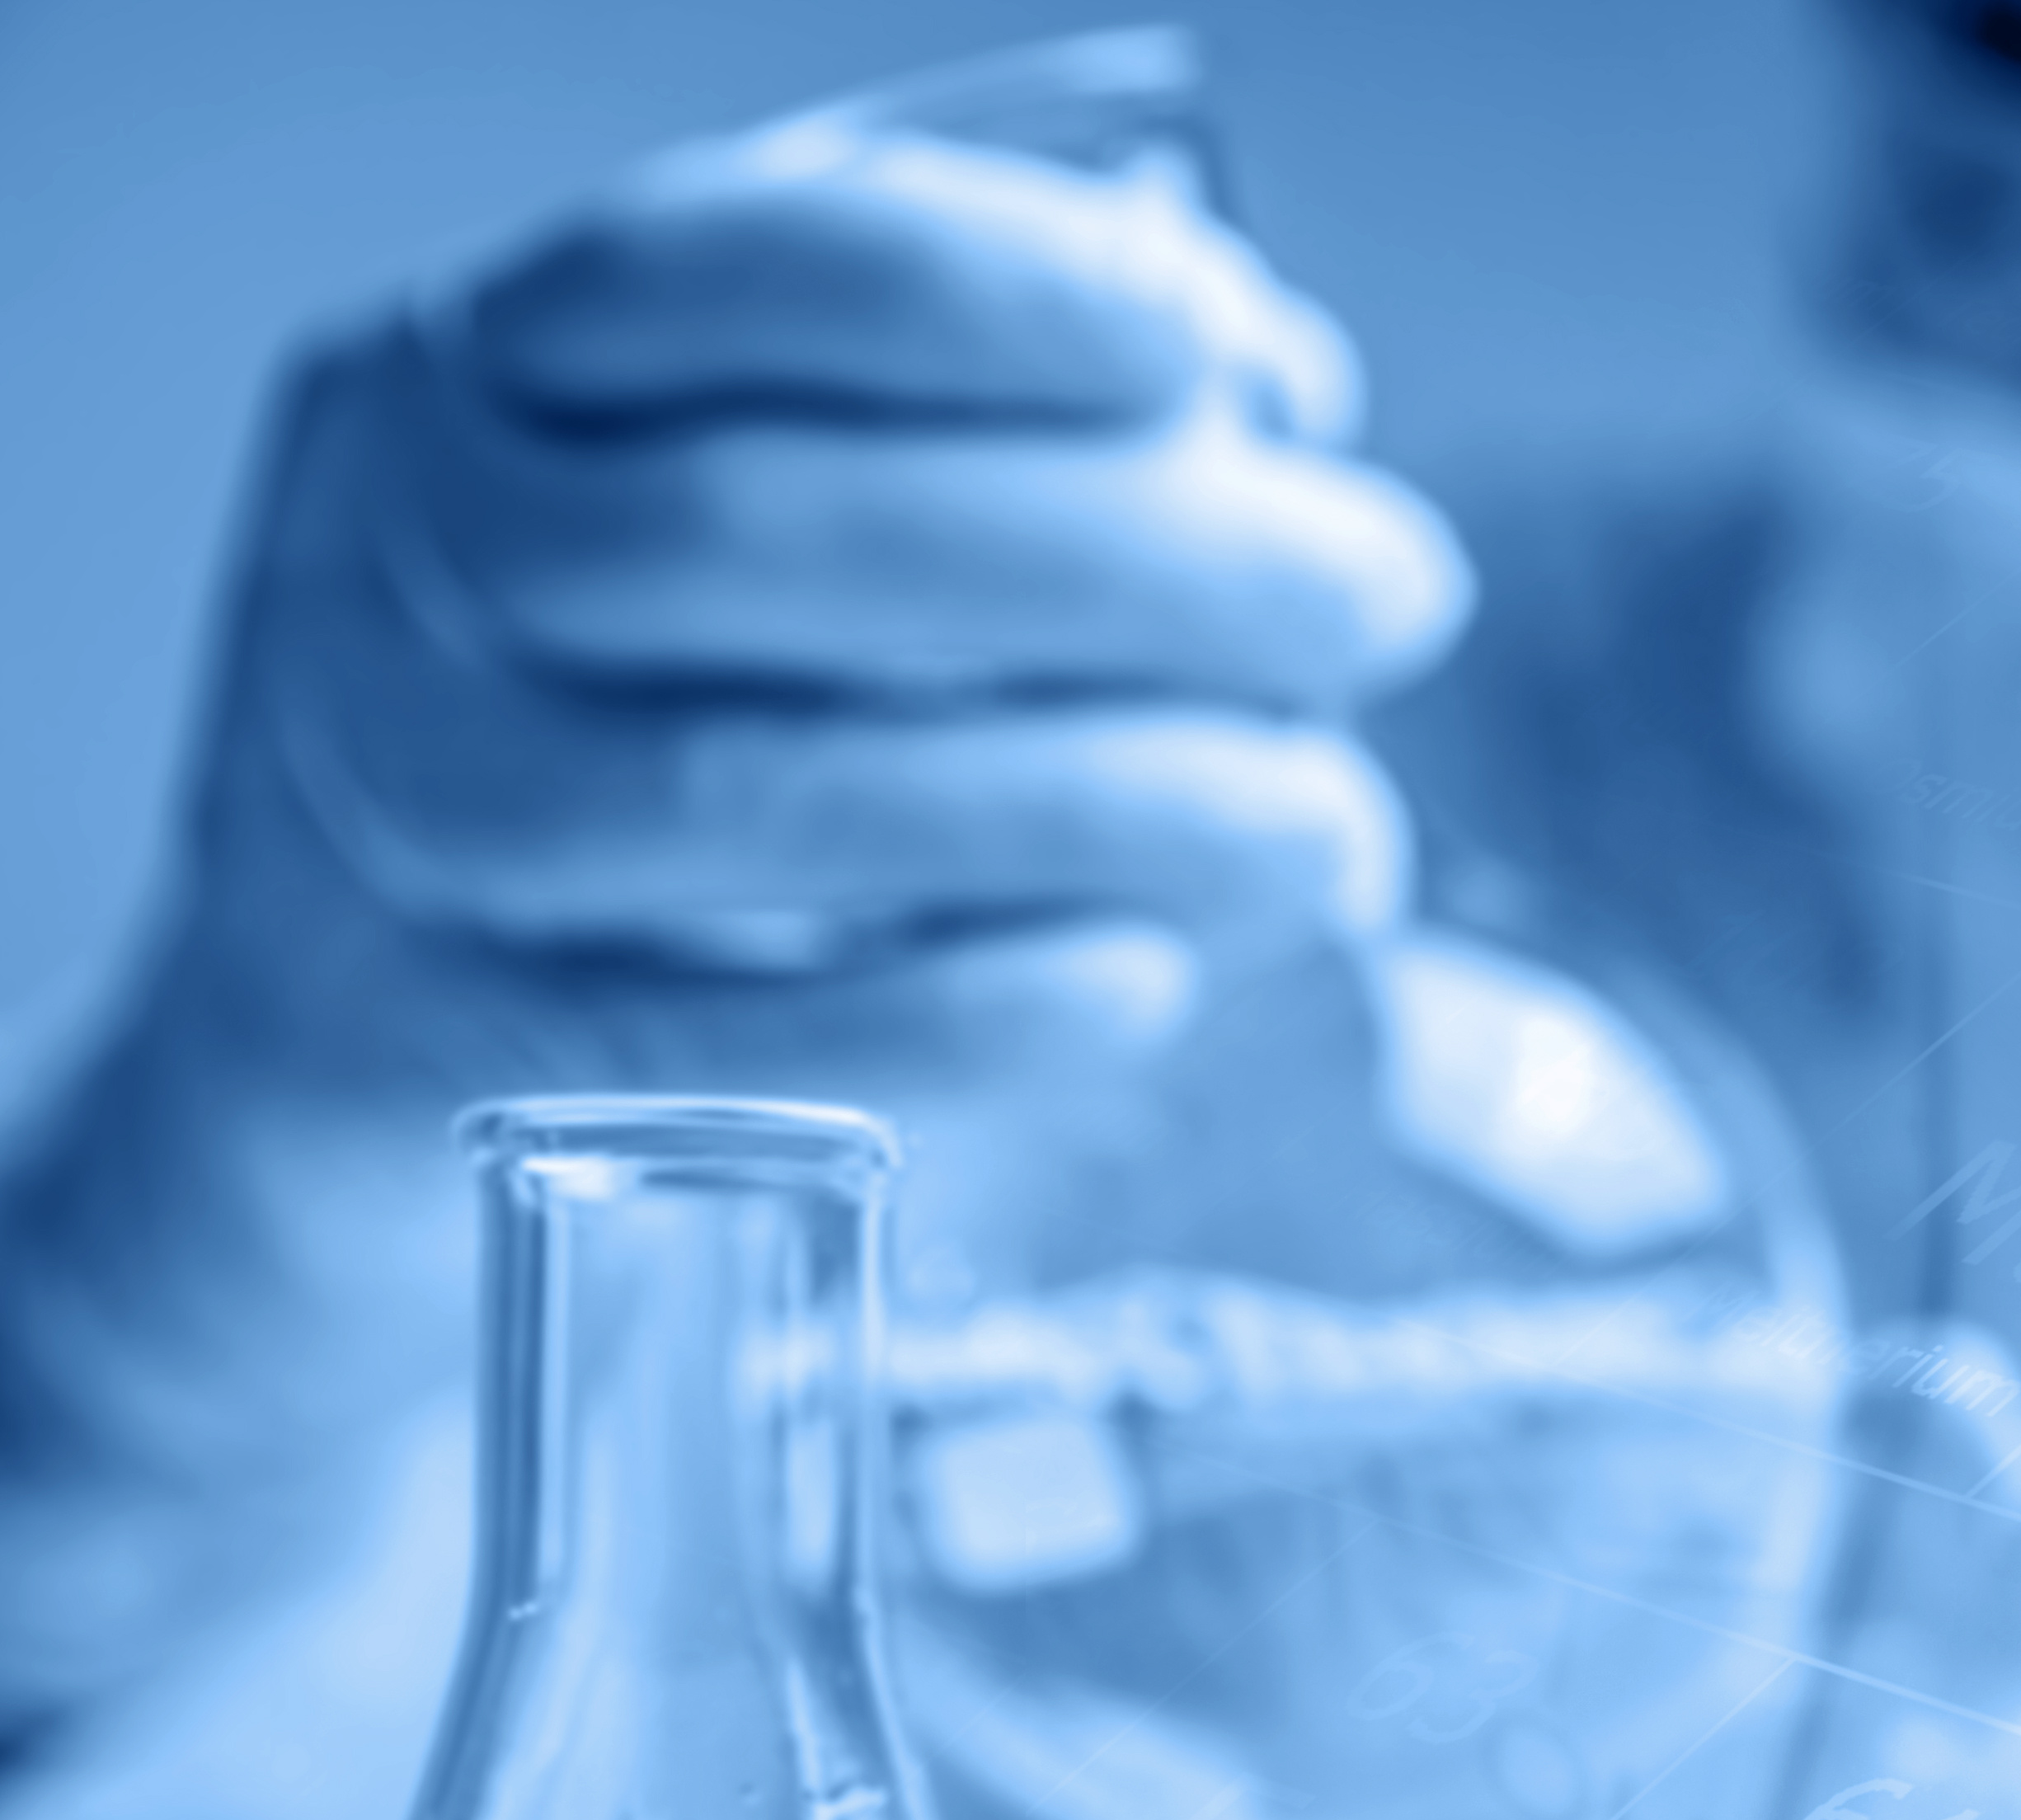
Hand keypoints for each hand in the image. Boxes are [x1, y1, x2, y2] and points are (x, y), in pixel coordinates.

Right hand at [0, 99, 1467, 1703]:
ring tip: (1336, 832)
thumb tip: (1262, 387)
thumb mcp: (730, 515)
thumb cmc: (623, 724)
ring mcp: (390, 813)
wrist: (338, 1038)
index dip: (989, 289)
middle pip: (768, 536)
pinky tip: (1147, 983)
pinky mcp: (430, 1050)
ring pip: (755, 795)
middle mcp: (398, 566)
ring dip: (1099, 804)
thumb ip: (962, 426)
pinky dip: (958, 1011)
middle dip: (1131, 561)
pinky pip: (712, 1031)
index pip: (718, 271)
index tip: (1233, 350)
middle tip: (1386, 599)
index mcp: (483, 378)